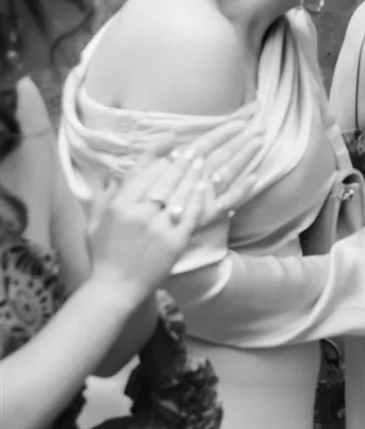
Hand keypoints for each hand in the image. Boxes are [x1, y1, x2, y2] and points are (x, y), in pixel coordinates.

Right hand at [86, 151, 217, 301]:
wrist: (116, 287)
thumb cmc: (104, 256)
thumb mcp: (95, 224)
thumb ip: (103, 198)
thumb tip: (112, 176)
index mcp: (118, 206)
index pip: (141, 172)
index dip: (157, 153)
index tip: (170, 141)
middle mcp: (138, 213)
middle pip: (163, 179)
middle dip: (179, 161)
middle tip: (192, 149)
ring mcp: (158, 227)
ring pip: (179, 193)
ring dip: (191, 175)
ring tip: (201, 161)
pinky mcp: (175, 241)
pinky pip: (190, 214)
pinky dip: (198, 198)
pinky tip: (205, 186)